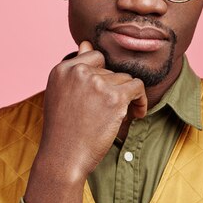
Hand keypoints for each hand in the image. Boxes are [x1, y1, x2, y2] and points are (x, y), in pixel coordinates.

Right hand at [23, 41, 146, 202]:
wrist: (63, 159)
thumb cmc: (63, 131)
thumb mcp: (61, 94)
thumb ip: (75, 70)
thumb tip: (86, 43)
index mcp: (62, 69)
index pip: (94, 57)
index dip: (102, 76)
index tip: (102, 95)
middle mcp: (79, 71)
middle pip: (111, 70)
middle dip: (114, 90)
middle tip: (108, 112)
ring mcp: (97, 83)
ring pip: (125, 79)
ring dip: (126, 97)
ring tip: (118, 117)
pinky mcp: (115, 97)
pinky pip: (138, 87)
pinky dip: (141, 100)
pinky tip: (136, 114)